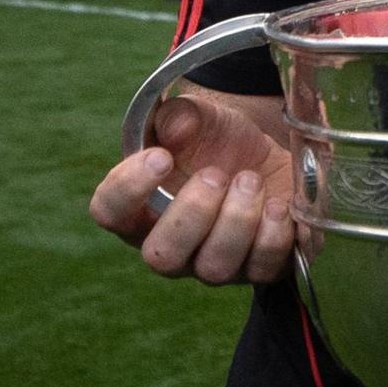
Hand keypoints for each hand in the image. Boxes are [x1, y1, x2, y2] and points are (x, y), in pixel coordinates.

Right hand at [89, 93, 296, 284]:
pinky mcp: (261, 269)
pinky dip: (274, 234)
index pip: (109, 213)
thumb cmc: (220, 142)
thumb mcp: (200, 118)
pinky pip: (263, 269)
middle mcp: (174, 247)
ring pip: (214, 267)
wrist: (269, 155)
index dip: (128, 189)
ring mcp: (216, 264)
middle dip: (192, 212)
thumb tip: (176, 127)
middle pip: (161, 256)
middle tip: (216, 173)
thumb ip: (179, 117)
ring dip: (237, 219)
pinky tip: (278, 204)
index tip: (161, 157)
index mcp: (141, 208)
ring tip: (251, 179)